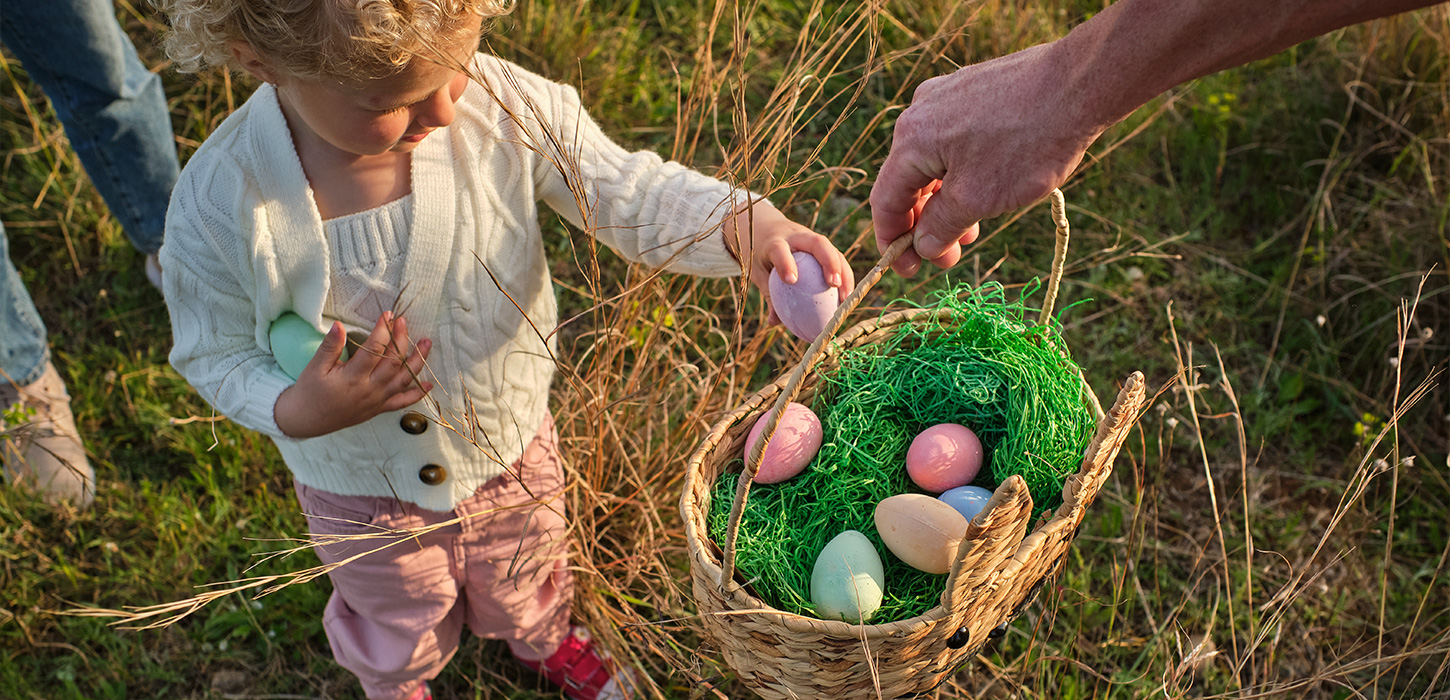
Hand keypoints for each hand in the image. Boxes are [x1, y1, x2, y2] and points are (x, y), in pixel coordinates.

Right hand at [273, 312, 433, 437]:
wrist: (305, 420)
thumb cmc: (309, 392)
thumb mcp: (315, 367)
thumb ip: (330, 346)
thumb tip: (339, 325)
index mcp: (353, 377)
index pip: (374, 349)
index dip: (383, 330)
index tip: (388, 315)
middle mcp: (369, 390)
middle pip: (393, 362)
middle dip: (402, 339)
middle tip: (404, 321)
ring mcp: (377, 401)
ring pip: (404, 380)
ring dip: (417, 361)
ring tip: (427, 343)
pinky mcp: (378, 409)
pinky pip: (402, 402)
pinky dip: (417, 394)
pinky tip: (428, 384)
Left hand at [726, 204, 855, 324]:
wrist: (767, 230)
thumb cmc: (762, 256)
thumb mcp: (759, 272)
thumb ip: (769, 294)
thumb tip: (774, 322)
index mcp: (774, 242)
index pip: (780, 249)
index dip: (786, 263)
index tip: (791, 281)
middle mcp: (796, 236)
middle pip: (817, 242)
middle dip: (829, 261)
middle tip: (834, 284)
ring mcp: (811, 238)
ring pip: (832, 249)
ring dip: (843, 271)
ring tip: (847, 296)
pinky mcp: (822, 244)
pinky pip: (837, 257)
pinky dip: (844, 275)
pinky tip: (847, 296)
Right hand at [870, 42, 1102, 276]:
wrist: (1080, 84)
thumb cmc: (1028, 142)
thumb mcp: (978, 198)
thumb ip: (942, 225)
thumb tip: (923, 246)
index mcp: (911, 140)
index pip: (886, 200)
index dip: (892, 241)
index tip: (909, 270)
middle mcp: (921, 112)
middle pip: (909, 180)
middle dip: (926, 224)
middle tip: (950, 257)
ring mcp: (948, 96)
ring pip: (934, 161)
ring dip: (947, 201)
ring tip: (974, 229)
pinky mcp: (974, 89)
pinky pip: (955, 141)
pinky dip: (962, 173)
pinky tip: (988, 188)